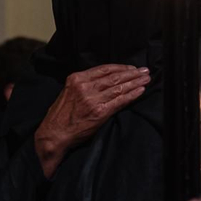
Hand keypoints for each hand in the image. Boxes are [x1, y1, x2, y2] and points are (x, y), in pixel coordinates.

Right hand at [33, 64, 149, 177]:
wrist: (54, 134)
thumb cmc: (61, 115)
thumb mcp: (68, 92)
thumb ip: (84, 84)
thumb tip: (104, 80)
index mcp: (77, 79)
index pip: (104, 69)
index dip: (120, 67)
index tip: (131, 67)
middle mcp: (85, 87)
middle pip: (114, 77)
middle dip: (131, 73)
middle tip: (144, 71)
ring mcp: (93, 100)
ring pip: (119, 87)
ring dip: (135, 82)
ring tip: (146, 79)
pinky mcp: (99, 113)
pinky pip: (119, 101)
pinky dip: (132, 95)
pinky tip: (140, 91)